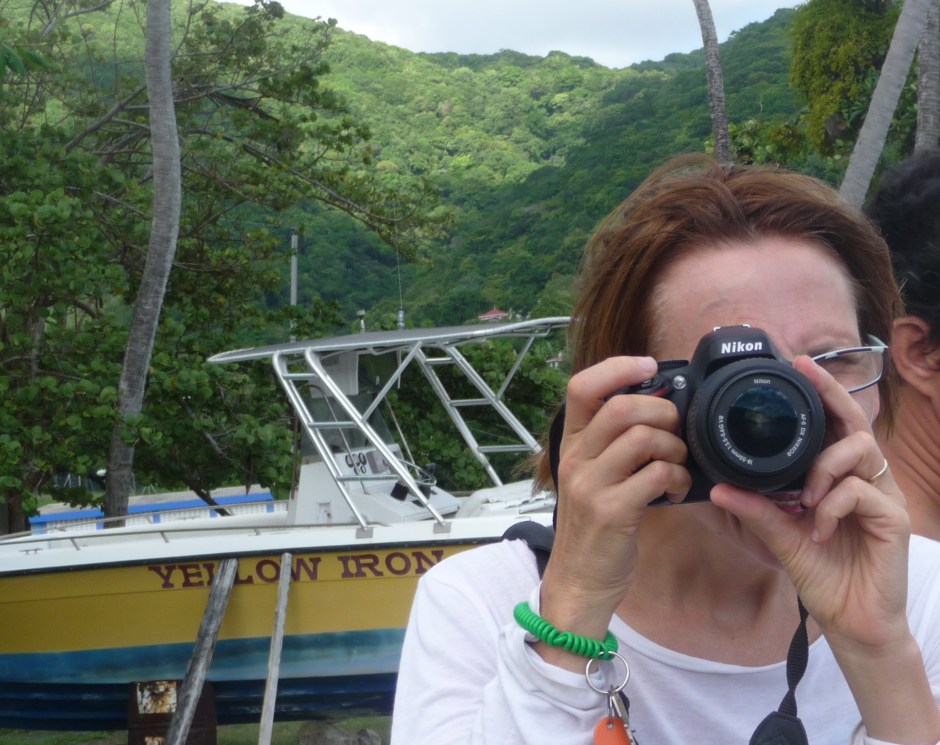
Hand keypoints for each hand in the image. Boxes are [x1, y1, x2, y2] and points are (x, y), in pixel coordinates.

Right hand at [538, 355, 691, 662]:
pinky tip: (676, 491)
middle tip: (675, 431)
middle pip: (621, 407)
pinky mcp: (612, 511)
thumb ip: (612, 444)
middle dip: (662, 411)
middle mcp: (575, 459)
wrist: (579, 580)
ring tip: (677, 466)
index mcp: (571, 444)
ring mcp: (590, 485)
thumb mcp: (592, 476)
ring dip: (674, 448)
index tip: (649, 366)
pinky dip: (677, 478)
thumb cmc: (594, 525)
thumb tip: (658, 407)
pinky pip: (656, 475)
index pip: (582, 387)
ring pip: (642, 438)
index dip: (617, 367)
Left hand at [711, 355, 909, 647]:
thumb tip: (719, 486)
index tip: (797, 365)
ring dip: (824, 466)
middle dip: (830, 393)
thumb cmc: (822, 574)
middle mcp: (865, 479)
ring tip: (804, 498)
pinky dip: (832, 506)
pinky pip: (861, 492)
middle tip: (806, 373)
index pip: (834, 425)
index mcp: (839, 478)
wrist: (850, 619)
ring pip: (860, 450)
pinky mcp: (893, 518)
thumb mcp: (781, 536)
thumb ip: (756, 509)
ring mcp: (882, 497)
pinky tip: (818, 530)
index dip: (821, 393)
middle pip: (855, 422)